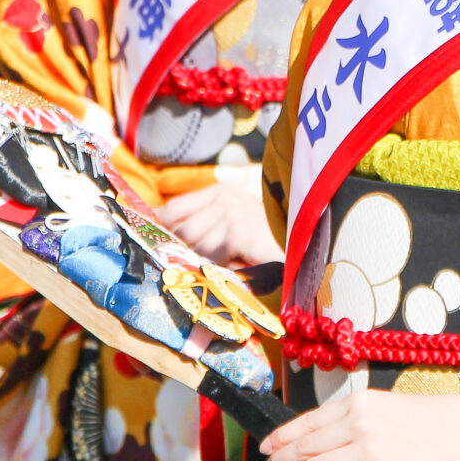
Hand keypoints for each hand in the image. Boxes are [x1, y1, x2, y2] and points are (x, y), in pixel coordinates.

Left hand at [155, 165, 278, 268]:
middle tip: (202, 267)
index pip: (173, 208)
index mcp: (221, 191)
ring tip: (227, 268)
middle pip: (180, 230)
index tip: (158, 246)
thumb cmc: (265, 248)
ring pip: (194, 246)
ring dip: (207, 264)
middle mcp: (225, 196)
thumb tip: (158, 235)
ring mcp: (232, 211)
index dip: (162, 229)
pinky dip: (220, 269)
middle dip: (186, 253)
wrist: (302, 256)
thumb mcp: (229, 231)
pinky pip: (211, 257)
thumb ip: (199, 229)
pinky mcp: (238, 231)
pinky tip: (238, 268)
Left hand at [259, 388, 459, 460]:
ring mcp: (369, 449)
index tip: (265, 447)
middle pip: (306, 446)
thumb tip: (317, 440)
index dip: (281, 437)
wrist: (459, 429)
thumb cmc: (423, 418)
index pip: (307, 422)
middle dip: (281, 460)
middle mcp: (358, 423)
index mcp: (357, 403)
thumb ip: (349, 420)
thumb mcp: (381, 406)